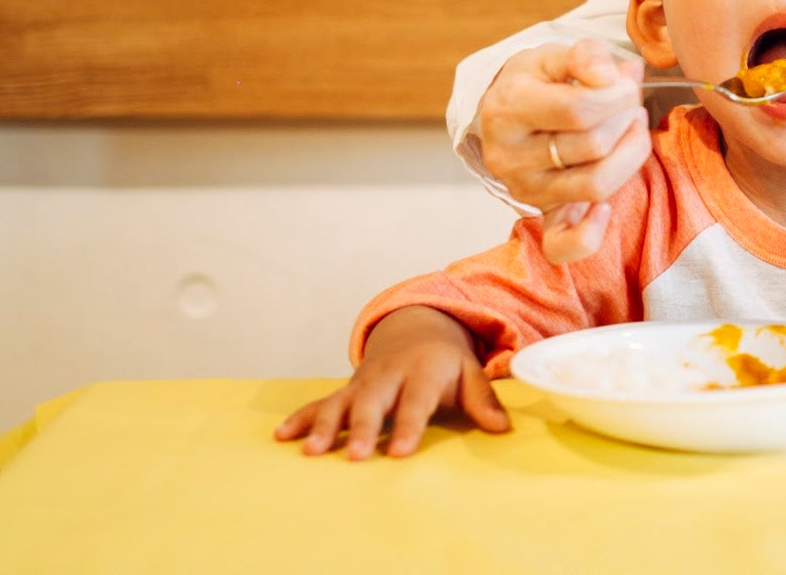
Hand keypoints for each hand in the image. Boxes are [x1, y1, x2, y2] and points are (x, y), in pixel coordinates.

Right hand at [273, 306, 510, 458]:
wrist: (415, 329)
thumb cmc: (445, 363)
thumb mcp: (469, 374)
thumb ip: (483, 400)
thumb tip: (503, 428)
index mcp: (422, 370)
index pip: (416, 400)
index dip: (409, 425)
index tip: (400, 452)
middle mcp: (388, 376)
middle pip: (374, 403)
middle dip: (363, 429)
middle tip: (356, 456)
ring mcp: (363, 383)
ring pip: (341, 403)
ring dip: (325, 425)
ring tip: (312, 451)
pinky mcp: (345, 390)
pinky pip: (319, 402)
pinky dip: (301, 418)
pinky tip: (282, 436)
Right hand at [476, 38, 648, 218]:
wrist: (509, 112)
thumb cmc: (539, 82)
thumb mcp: (555, 55)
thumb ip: (586, 55)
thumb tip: (616, 74)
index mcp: (508, 108)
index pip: (578, 109)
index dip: (618, 96)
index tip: (627, 85)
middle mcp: (509, 155)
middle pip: (593, 146)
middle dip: (627, 119)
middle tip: (631, 104)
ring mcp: (523, 189)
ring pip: (595, 186)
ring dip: (630, 156)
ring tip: (631, 131)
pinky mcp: (539, 215)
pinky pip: (563, 245)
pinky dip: (591, 232)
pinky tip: (606, 207)